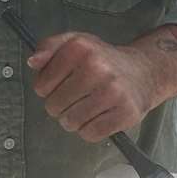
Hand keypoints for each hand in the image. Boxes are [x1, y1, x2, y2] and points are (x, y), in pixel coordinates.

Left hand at [28, 32, 161, 142]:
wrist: (144, 72)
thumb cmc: (103, 60)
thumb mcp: (76, 43)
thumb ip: (49, 47)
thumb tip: (32, 61)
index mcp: (80, 48)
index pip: (41, 86)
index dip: (47, 89)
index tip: (61, 84)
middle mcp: (97, 68)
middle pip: (54, 106)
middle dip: (60, 106)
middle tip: (76, 98)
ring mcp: (113, 91)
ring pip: (71, 122)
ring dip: (74, 120)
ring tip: (87, 108)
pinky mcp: (125, 113)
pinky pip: (90, 134)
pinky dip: (90, 130)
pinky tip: (99, 116)